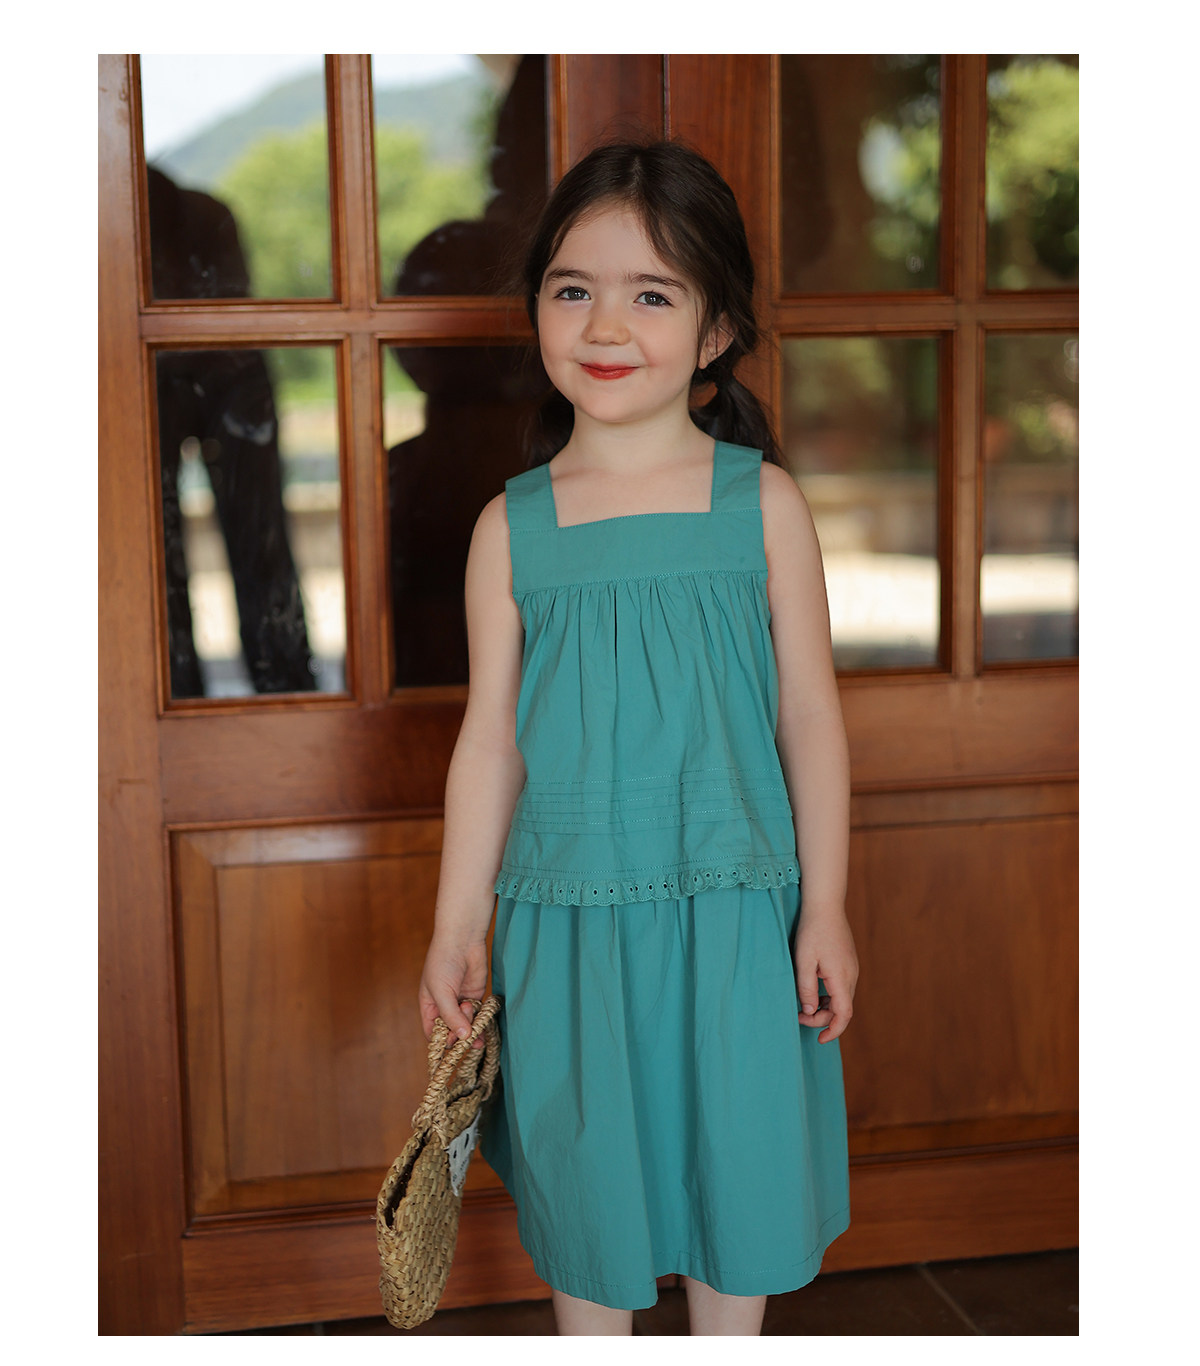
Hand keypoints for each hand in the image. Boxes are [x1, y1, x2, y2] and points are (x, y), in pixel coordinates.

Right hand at [418, 934, 489, 1049]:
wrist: (462, 940)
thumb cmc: (443, 962)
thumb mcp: (442, 992)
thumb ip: (451, 1015)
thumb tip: (463, 1037)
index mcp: (429, 1007)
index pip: (433, 1033)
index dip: (442, 1042)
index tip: (453, 1046)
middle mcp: (445, 1007)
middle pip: (452, 1031)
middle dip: (460, 1036)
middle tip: (468, 1035)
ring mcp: (461, 1002)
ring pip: (467, 1025)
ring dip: (472, 1029)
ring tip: (476, 1025)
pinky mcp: (476, 996)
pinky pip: (479, 1014)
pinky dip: (482, 1020)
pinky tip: (484, 1021)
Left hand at [793, 903, 857, 1043]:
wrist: (825, 905)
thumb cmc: (812, 931)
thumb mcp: (803, 961)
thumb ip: (806, 988)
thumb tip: (808, 1011)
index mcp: (841, 978)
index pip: (844, 1014)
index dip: (834, 1030)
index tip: (821, 1039)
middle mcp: (851, 975)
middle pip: (843, 1009)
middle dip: (823, 1018)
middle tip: (799, 1015)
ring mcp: (852, 968)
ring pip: (842, 998)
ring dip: (826, 1007)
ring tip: (804, 1005)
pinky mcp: (848, 962)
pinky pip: (841, 987)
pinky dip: (829, 996)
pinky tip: (814, 991)